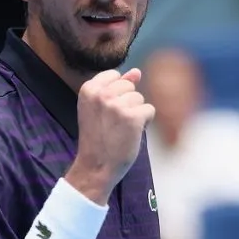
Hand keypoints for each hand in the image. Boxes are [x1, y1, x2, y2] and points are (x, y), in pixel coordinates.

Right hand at [68, 67, 154, 203]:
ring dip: (135, 114)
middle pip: (130, 87)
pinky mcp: (132, 117)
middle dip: (127, 104)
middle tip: (113, 125)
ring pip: (140, 99)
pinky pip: (149, 110)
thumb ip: (117, 87)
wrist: (96, 166)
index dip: (116, 95)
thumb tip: (137, 72)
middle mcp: (101, 94)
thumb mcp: (100, 108)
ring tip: (121, 130)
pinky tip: (131, 134)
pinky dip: (145, 123)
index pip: (115, 76)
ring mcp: (117, 105)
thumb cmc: (98, 138)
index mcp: (88, 88)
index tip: (105, 114)